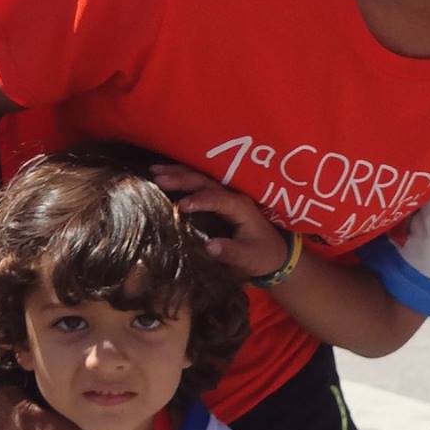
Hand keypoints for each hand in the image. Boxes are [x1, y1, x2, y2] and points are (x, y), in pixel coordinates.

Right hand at [148, 164, 292, 278]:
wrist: (275, 253)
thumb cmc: (262, 256)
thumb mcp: (249, 259)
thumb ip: (232, 253)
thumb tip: (210, 247)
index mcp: (240, 208)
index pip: (217, 198)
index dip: (199, 200)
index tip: (180, 206)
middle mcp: (232, 196)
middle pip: (205, 182)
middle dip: (181, 178)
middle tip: (157, 177)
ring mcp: (225, 196)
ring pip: (200, 179)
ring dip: (177, 173)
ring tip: (154, 171)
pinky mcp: (219, 200)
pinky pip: (198, 185)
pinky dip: (181, 179)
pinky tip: (164, 176)